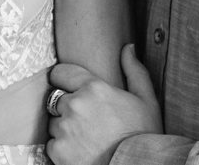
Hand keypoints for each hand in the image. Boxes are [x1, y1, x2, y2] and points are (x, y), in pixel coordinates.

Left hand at [46, 44, 162, 164]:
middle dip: (68, 107)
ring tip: (85, 138)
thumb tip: (128, 47)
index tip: (70, 88)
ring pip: (54, 122)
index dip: (65, 80)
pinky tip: (81, 152)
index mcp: (93, 88)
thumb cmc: (143, 137)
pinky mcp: (57, 151)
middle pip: (56, 99)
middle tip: (87, 121)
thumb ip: (134, 71)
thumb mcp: (146, 101)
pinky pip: (52, 144)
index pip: (60, 73)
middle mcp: (75, 105)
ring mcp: (64, 129)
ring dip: (64, 128)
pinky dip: (62, 148)